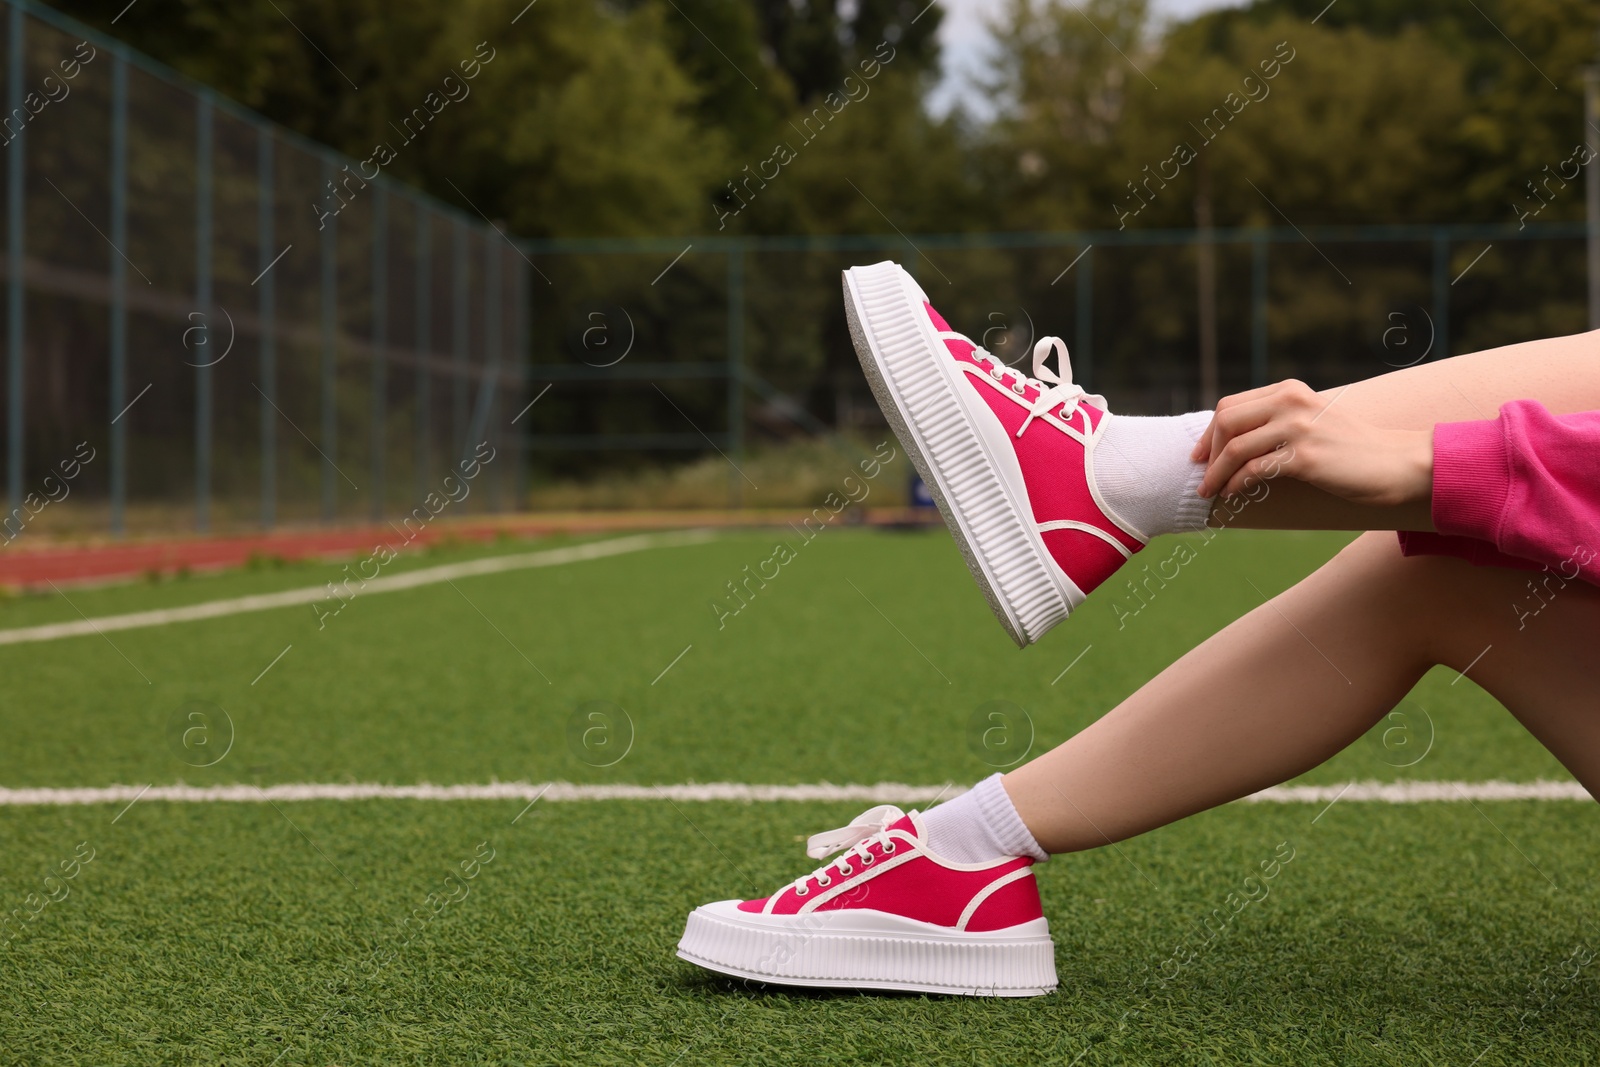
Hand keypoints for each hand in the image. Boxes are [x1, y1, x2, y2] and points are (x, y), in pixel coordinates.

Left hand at [1190, 380, 1433, 506]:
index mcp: (1289, 390)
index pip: (1231, 405)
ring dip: (1216, 474)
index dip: (1208, 432)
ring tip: (1209, 491)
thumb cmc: (1349, 448)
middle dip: (1207, 452)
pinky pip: (1254, 470)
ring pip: (1236, 448)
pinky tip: (1232, 495)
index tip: (1199, 454)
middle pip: (1226, 422)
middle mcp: (1291, 403)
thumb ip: (1276, 420)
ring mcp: (1298, 428)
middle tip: (1202, 474)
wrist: (1395, 463)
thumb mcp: (1310, 420)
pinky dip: (1236, 484)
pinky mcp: (1305, 457)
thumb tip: (1229, 439)